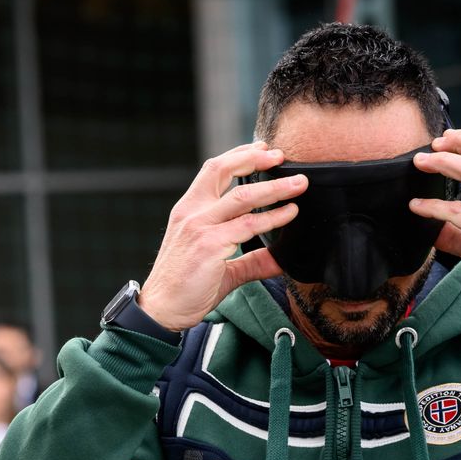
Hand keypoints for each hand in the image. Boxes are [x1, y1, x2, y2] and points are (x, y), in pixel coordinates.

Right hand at [139, 142, 307, 330]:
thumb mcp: (221, 267)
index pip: (213, 170)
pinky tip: (289, 214)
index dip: (238, 155)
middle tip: (282, 155)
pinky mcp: (209, 246)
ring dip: (275, 188)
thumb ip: (251, 260)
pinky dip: (272, 218)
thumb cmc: (184, 288)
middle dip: (255, 158)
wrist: (161, 310)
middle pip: (224, 170)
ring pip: (242, 197)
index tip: (262, 149)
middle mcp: (192, 213)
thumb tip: (281, 259)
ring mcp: (200, 228)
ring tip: (299, 185)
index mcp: (188, 211)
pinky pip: (248, 226)